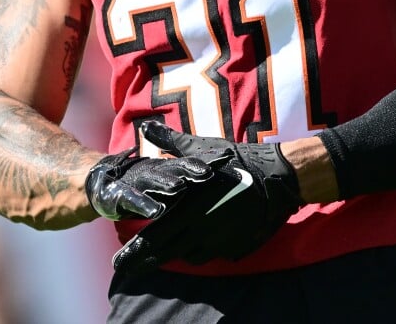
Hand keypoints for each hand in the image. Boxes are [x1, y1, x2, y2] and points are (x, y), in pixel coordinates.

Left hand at [112, 121, 304, 270]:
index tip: (118, 264)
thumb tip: (146, 127)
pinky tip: (202, 238)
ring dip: (178, 251)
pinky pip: (213, 254)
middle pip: (166, 254)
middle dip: (144, 261)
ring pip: (190, 256)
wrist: (276, 179)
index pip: (154, 238)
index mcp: (187, 212)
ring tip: (168, 247)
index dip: (135, 252)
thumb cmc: (234, 162)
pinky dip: (203, 249)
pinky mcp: (236, 248)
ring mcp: (219, 244)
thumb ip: (169, 143)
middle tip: (127, 269)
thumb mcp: (200, 150)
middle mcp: (200, 233)